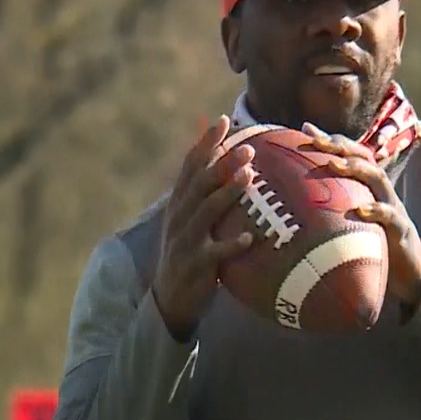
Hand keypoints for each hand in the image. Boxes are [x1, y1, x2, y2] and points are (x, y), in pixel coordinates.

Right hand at [153, 115, 255, 340]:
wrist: (169, 299)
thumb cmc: (189, 253)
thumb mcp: (190, 222)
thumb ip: (205, 196)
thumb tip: (232, 166)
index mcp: (179, 204)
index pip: (190, 166)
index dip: (205, 143)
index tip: (223, 120)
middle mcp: (179, 217)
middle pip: (200, 184)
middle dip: (222, 164)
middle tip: (247, 149)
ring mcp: (185, 241)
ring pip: (206, 212)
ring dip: (227, 193)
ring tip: (249, 178)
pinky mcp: (195, 265)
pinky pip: (215, 253)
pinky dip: (232, 244)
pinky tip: (251, 237)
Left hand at [302, 123, 420, 307]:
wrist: (409, 272)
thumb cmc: (373, 243)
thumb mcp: (351, 220)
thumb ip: (333, 204)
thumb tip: (297, 193)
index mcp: (367, 186)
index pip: (351, 153)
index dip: (330, 140)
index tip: (305, 131)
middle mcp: (380, 191)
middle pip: (363, 158)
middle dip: (339, 147)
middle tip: (315, 141)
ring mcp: (392, 208)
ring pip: (378, 179)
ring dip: (356, 169)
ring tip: (334, 164)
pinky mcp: (401, 230)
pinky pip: (390, 216)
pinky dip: (376, 210)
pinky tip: (360, 210)